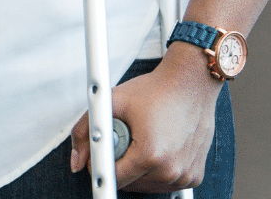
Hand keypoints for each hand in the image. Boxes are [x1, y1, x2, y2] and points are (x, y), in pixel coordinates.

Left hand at [68, 48, 219, 191]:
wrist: (190, 84)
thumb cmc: (155, 91)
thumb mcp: (111, 102)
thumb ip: (84, 130)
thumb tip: (76, 161)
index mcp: (151, 155)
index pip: (113, 179)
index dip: (100, 165)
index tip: (99, 154)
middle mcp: (172, 171)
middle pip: (129, 184)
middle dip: (119, 164)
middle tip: (126, 137)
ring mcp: (185, 176)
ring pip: (146, 186)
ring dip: (137, 169)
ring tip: (143, 140)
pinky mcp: (194, 177)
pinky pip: (164, 184)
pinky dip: (155, 171)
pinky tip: (156, 148)